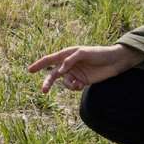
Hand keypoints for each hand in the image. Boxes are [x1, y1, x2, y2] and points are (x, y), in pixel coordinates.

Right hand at [27, 44, 143, 92]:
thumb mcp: (84, 53)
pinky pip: (73, 87)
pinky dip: (75, 88)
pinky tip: (82, 85)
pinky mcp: (81, 81)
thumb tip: (60, 69)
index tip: (29, 70)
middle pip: (53, 74)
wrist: (114, 62)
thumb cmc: (99, 53)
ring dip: (68, 85)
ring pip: (64, 83)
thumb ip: (71, 60)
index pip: (50, 59)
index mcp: (67, 54)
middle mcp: (68, 64)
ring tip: (78, 84)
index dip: (39, 64)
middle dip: (48, 82)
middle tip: (43, 91)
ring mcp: (74, 73)